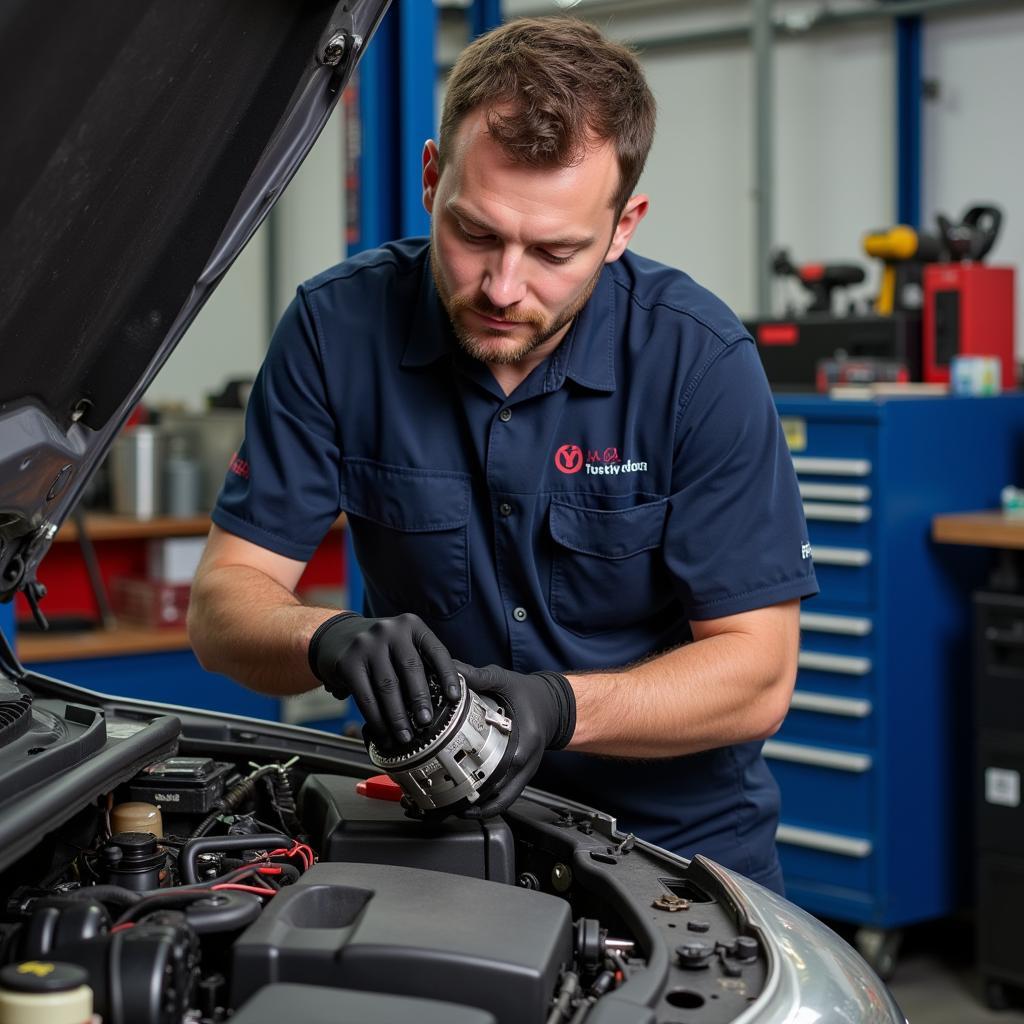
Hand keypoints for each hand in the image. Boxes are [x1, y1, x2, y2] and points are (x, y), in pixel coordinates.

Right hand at [308, 612, 459, 746]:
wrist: (336, 637)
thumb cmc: (382, 648)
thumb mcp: (405, 644)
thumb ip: (428, 663)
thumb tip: (465, 691)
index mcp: (411, 626)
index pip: (436, 650)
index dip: (448, 675)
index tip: (455, 698)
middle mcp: (390, 630)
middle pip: (411, 668)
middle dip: (420, 699)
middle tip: (426, 723)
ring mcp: (367, 644)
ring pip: (387, 686)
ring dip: (397, 716)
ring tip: (405, 736)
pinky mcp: (348, 662)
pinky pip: (366, 696)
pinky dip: (376, 718)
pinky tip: (383, 733)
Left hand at [455, 661, 575, 817]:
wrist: (554, 706)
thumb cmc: (532, 696)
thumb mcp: (505, 681)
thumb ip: (479, 676)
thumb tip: (452, 670)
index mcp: (522, 744)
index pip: (497, 771)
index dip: (473, 782)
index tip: (449, 784)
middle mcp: (524, 765)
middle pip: (497, 796)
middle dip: (469, 804)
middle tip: (442, 805)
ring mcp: (523, 774)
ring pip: (501, 803)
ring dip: (478, 810)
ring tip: (450, 811)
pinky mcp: (520, 777)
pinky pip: (504, 798)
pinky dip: (487, 805)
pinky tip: (468, 805)